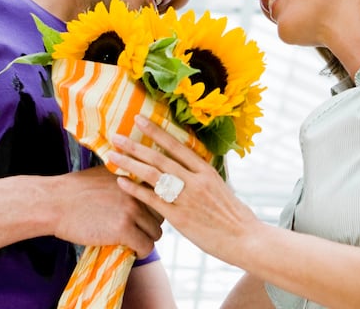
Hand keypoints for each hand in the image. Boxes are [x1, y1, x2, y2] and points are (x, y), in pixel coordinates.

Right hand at [49, 165, 163, 256]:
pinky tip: (131, 251)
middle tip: (139, 231)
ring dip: (147, 239)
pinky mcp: (124, 229)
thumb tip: (135, 184)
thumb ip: (124, 178)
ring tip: (135, 242)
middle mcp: (137, 191)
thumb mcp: (105, 173)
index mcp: (134, 176)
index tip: (146, 215)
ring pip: (155, 232)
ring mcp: (132, 210)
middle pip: (161, 214)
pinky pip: (145, 246)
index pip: (159, 193)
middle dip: (151, 223)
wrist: (55, 202)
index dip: (154, 206)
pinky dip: (140, 251)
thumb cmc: (75, 189)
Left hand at [106, 117, 260, 262]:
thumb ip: (202, 177)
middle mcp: (195, 180)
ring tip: (112, 155)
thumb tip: (188, 166)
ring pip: (153, 175)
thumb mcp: (220, 187)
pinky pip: (153, 200)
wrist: (246, 239)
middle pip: (160, 157)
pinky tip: (121, 182)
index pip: (176, 145)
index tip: (139, 119)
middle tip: (116, 135)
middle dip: (135, 145)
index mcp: (206, 170)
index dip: (156, 131)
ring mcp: (187, 198)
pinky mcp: (180, 218)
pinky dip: (135, 189)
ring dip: (130, 163)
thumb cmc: (234, 216)